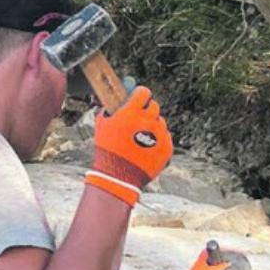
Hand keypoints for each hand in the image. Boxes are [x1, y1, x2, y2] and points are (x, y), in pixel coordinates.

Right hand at [87, 86, 172, 206]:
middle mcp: (148, 121)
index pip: (143, 92)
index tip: (138, 98)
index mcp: (131, 112)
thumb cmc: (108, 151)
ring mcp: (159, 134)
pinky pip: (166, 137)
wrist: (118, 177)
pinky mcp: (167, 147)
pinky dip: (158, 141)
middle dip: (147, 111)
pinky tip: (147, 148)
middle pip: (154, 107)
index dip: (140, 94)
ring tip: (141, 138)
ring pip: (160, 123)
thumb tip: (114, 100)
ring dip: (153, 127)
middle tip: (139, 119)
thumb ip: (109, 110)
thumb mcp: (102, 126)